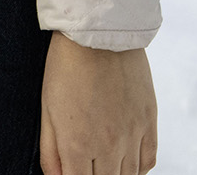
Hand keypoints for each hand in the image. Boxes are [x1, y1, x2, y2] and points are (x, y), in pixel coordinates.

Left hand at [39, 31, 156, 174]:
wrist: (98, 35)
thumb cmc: (65, 68)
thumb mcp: (46, 110)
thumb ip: (50, 152)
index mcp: (78, 144)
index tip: (74, 170)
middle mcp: (109, 146)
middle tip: (86, 164)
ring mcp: (133, 135)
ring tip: (104, 164)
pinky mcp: (149, 122)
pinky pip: (148, 160)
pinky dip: (138, 168)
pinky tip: (126, 163)